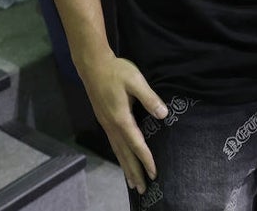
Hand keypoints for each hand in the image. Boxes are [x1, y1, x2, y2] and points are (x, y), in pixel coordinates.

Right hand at [78, 53, 167, 194]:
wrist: (93, 65)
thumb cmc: (116, 71)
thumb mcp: (136, 80)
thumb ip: (149, 98)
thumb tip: (163, 114)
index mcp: (121, 118)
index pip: (136, 143)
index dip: (146, 159)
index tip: (154, 173)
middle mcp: (112, 126)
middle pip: (124, 154)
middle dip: (134, 172)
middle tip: (143, 189)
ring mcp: (106, 124)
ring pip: (117, 151)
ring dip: (126, 168)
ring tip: (133, 183)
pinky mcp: (104, 121)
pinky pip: (113, 145)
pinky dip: (119, 157)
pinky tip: (123, 160)